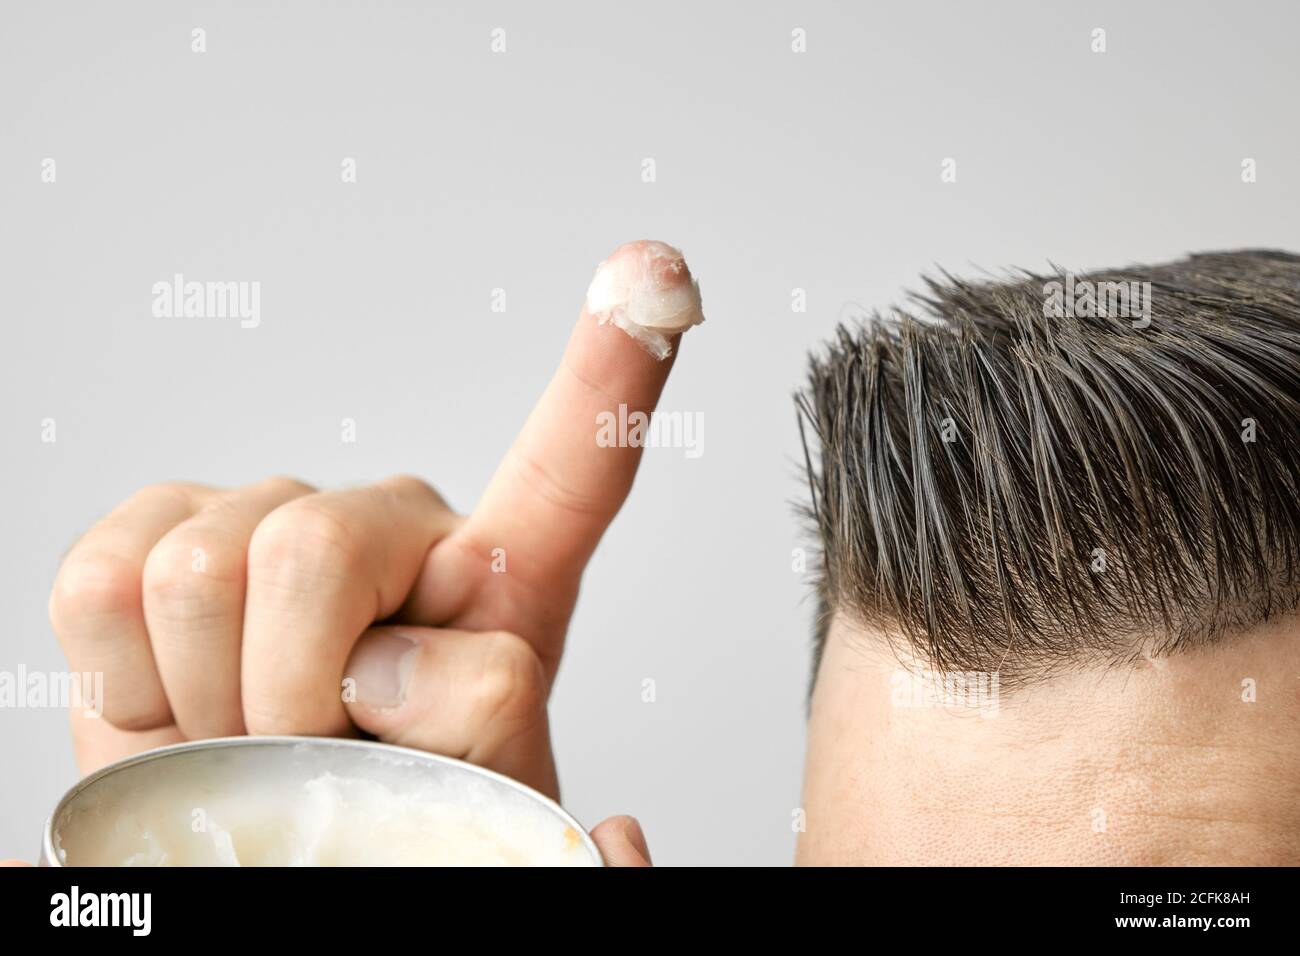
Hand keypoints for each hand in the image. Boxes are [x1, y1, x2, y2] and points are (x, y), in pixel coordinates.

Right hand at [49, 241, 690, 821]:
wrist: (273, 850)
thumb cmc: (395, 823)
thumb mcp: (478, 804)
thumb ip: (488, 733)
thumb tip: (416, 669)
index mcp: (502, 584)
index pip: (575, 468)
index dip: (615, 370)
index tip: (656, 270)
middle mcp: (387, 527)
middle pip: (316, 546)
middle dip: (292, 699)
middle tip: (311, 760)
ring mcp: (267, 519)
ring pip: (203, 569)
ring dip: (214, 706)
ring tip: (251, 744)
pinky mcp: (155, 534)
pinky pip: (104, 580)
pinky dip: (130, 684)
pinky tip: (183, 704)